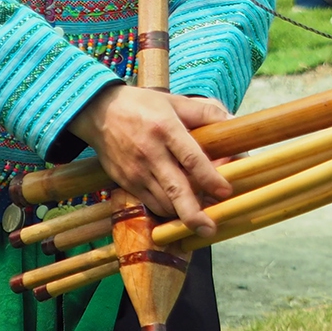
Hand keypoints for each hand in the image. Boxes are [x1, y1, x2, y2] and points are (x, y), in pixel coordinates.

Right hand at [69, 85, 232, 236]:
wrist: (99, 113)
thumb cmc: (143, 105)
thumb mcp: (175, 101)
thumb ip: (205, 112)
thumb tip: (232, 123)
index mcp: (166, 128)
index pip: (191, 157)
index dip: (210, 177)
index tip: (226, 191)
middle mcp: (150, 152)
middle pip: (175, 189)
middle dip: (193, 213)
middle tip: (210, 228)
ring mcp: (136, 171)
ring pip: (163, 202)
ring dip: (183, 213)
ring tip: (201, 218)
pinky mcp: (126, 183)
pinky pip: (149, 203)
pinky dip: (166, 210)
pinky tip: (180, 210)